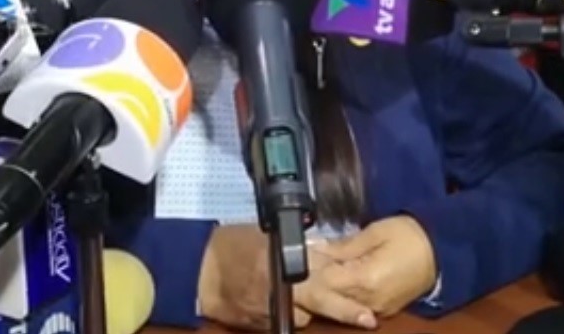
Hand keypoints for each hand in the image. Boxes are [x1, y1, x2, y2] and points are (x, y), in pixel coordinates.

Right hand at [197, 224, 375, 329]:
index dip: (347, 292)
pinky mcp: (262, 324)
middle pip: (322, 303)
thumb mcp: (264, 238)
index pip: (324, 280)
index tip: (367, 306)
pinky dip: (291, 313)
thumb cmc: (229, 246)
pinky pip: (286, 320)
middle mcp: (282, 291)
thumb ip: (296, 248)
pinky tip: (287, 302)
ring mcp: (272, 311)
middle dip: (346, 311)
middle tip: (367, 319)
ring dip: (310, 308)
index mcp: (284, 266)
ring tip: (305, 295)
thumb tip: (324, 252)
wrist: (196, 271)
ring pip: (305, 317)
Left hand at [315, 216, 437, 316]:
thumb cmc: (409, 235)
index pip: (327, 281)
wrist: (444, 250)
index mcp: (366, 280)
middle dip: (316, 282)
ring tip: (318, 269)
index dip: (311, 269)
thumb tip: (318, 250)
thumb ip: (344, 246)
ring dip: (329, 288)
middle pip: (332, 298)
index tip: (301, 255)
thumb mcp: (374, 233)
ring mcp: (379, 309)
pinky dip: (344, 294)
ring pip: (342, 304)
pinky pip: (357, 305)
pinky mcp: (386, 309)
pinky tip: (337, 279)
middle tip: (306, 265)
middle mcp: (371, 301)